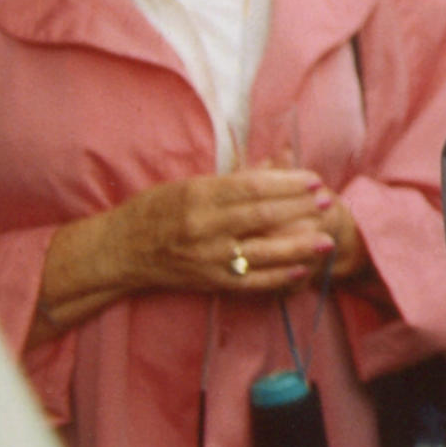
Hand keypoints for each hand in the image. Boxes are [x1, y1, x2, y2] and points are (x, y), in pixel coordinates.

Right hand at [85, 168, 334, 295]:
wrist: (118, 251)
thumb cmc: (157, 209)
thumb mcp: (192, 185)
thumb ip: (235, 180)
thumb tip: (280, 164)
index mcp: (199, 196)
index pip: (252, 187)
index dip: (288, 184)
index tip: (314, 179)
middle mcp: (203, 227)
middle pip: (261, 217)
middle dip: (298, 209)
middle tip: (327, 202)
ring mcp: (206, 258)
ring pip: (259, 253)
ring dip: (296, 247)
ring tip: (326, 240)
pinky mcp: (208, 281)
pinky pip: (248, 282)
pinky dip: (276, 277)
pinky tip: (302, 270)